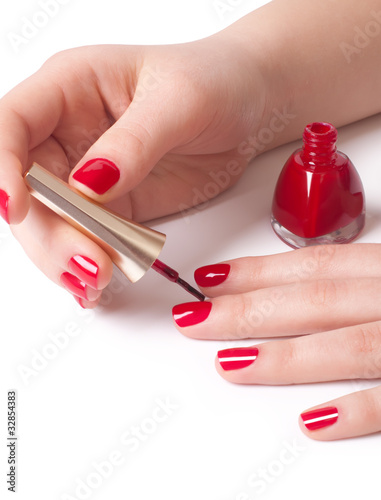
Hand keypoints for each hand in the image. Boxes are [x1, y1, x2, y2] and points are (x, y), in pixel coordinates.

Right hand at [0, 36, 266, 305]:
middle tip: (89, 265)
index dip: (3, 166)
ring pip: (53, 223)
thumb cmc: (214, 82)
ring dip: (67, 256)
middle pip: (26, 188)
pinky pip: (89, 239)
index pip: (11, 124)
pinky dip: (93, 262)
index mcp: (70, 87)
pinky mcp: (113, 207)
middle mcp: (68, 133)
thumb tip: (88, 184)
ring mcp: (87, 176)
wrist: (244, 109)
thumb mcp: (180, 101)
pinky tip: (102, 281)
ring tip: (98, 282)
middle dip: (49, 232)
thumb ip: (133, 143)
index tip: (15, 205)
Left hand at [172, 243, 380, 439]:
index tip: (210, 279)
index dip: (258, 272)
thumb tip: (292, 296)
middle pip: (315, 300)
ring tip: (230, 363)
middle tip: (196, 318)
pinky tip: (310, 421)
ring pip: (346, 346)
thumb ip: (353, 287)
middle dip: (249, 310)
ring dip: (284, 356)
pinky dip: (354, 411)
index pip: (314, 266)